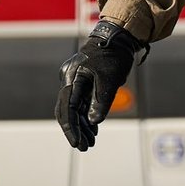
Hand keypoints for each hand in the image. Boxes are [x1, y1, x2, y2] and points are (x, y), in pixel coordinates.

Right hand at [55, 19, 142, 151]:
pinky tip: (92, 129)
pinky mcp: (81, 81)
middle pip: (67, 110)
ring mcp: (74, 80)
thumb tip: (92, 122)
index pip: (68, 108)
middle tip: (84, 147)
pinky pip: (80, 102)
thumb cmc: (114, 56)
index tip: (77, 143)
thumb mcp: (110, 81)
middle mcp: (69, 78)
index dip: (72, 128)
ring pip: (74, 108)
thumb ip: (101, 102)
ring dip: (82, 125)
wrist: (117, 38)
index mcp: (73, 77)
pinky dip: (86, 115)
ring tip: (91, 141)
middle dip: (75, 130)